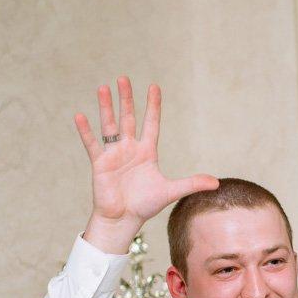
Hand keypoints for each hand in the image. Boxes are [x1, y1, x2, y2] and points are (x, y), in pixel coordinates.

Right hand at [76, 76, 218, 254]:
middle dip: (126, 99)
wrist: (124, 219)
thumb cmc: (145, 205)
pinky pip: (92, 144)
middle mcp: (129, 149)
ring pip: (109, 125)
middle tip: (123, 78)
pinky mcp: (100, 163)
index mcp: (147, 152)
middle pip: (128, 118)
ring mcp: (114, 154)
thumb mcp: (171, 191)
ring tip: (103, 88)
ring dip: (106, 107)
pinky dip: (86, 131)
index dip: (153, 106)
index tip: (154, 86)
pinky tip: (80, 116)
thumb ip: (192, 183)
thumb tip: (217, 182)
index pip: (151, 123)